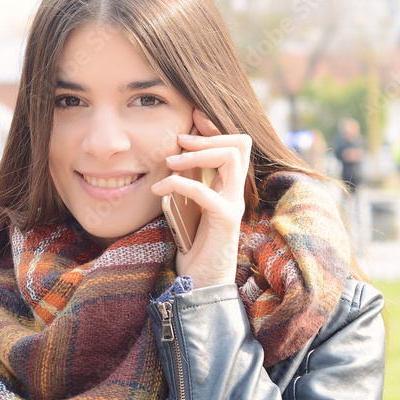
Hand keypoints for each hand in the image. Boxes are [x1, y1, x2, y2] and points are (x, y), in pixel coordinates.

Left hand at [150, 109, 250, 289]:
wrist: (201, 285)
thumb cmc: (191, 246)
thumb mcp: (185, 207)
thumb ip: (183, 185)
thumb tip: (166, 159)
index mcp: (226, 186)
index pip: (235, 144)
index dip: (215, 126)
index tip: (192, 115)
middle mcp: (235, 192)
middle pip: (240, 144)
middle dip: (206, 137)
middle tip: (178, 141)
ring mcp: (233, 205)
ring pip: (231, 159)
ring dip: (196, 155)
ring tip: (168, 163)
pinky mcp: (225, 222)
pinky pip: (207, 193)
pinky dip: (181, 184)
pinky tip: (160, 191)